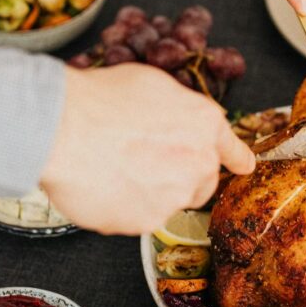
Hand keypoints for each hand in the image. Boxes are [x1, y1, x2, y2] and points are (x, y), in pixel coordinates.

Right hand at [39, 64, 254, 233]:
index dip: (236, 158)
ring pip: (167, 201)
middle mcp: (198, 162)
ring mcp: (174, 196)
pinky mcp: (147, 221)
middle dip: (178, 175)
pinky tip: (101, 184)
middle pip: (200, 180)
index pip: (231, 148)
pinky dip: (121, 206)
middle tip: (141, 160)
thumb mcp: (151, 84)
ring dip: (147, 190)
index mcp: (204, 123)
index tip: (243, 166)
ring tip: (112, 166)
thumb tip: (175, 120)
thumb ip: (177, 108)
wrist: (62, 128)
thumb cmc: (99, 99)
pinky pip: (137, 217)